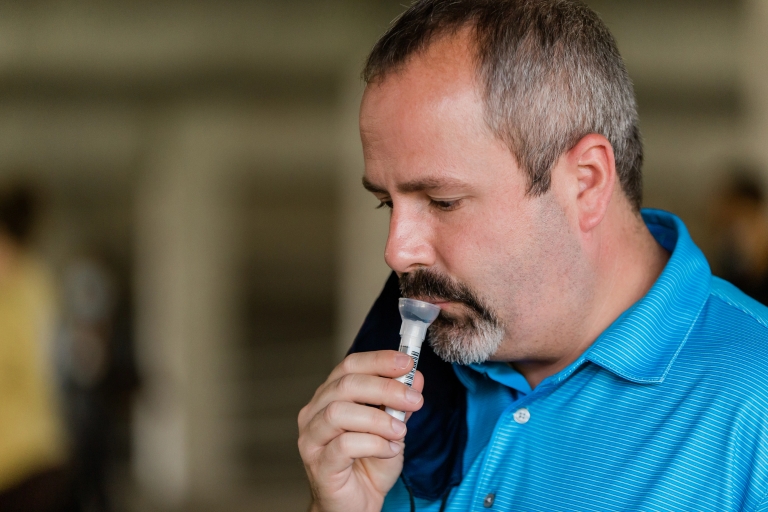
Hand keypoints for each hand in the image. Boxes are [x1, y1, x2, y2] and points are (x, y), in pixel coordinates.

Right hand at [298, 350, 424, 511]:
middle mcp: (314, 413)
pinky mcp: (318, 463)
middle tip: (414, 399)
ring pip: (339, 412)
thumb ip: (400, 404)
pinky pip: (344, 445)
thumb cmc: (368, 464)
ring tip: (401, 432)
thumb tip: (416, 378)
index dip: (378, 360)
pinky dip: (374, 444)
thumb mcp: (392, 428)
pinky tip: (390, 450)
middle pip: (346, 385)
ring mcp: (312, 438)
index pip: (349, 366)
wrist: (356, 504)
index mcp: (330, 396)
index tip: (407, 363)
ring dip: (379, 419)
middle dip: (385, 388)